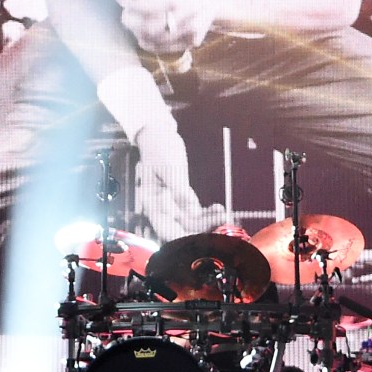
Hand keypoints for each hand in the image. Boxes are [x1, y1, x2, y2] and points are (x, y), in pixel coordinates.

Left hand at [117, 0, 218, 57]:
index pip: (149, 6)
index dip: (132, 5)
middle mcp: (184, 17)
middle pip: (149, 27)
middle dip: (132, 22)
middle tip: (124, 15)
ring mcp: (188, 32)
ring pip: (156, 40)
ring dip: (139, 34)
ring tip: (132, 24)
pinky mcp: (190, 42)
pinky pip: (166, 48)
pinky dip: (151, 44)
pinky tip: (142, 36)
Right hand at [131, 121, 217, 240]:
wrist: (158, 134)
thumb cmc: (157, 147)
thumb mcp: (167, 166)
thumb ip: (178, 188)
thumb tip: (189, 206)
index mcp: (150, 200)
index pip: (164, 225)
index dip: (179, 235)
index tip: (196, 238)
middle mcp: (160, 206)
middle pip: (179, 227)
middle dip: (199, 230)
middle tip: (217, 225)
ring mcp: (172, 203)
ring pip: (191, 221)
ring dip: (207, 221)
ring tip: (222, 214)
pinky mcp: (183, 197)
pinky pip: (196, 211)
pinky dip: (207, 213)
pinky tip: (218, 209)